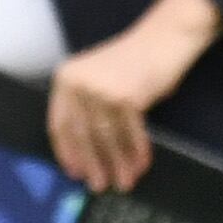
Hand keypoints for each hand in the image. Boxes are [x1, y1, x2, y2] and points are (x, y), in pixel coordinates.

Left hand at [47, 0, 222, 191]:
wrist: (164, 38)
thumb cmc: (132, 61)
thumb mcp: (97, 78)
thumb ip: (86, 106)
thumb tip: (86, 151)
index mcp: (65, 78)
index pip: (59, 123)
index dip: (67, 151)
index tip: (73, 172)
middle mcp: (79, 84)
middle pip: (81, 134)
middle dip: (92, 163)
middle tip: (98, 185)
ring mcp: (102, 90)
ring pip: (106, 137)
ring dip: (117, 163)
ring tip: (123, 182)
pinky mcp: (127, 97)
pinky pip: (131, 133)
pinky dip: (137, 151)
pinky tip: (140, 165)